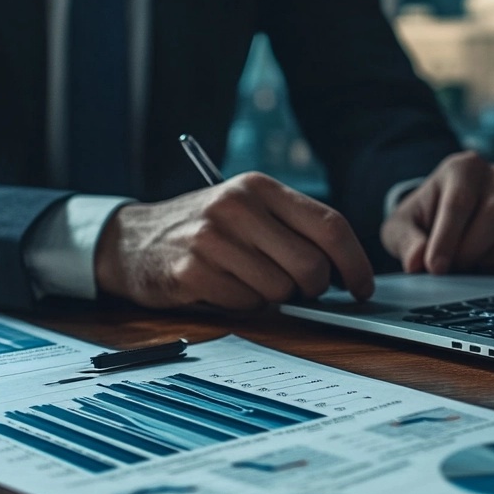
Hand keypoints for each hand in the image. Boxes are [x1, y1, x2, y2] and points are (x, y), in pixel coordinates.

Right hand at [94, 172, 374, 309]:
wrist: (130, 240)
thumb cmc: (204, 229)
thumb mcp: (247, 211)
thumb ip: (293, 229)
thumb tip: (346, 271)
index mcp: (259, 187)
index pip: (330, 225)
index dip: (356, 262)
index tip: (363, 287)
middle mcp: (237, 206)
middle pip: (312, 265)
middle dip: (314, 288)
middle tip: (299, 290)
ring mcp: (211, 237)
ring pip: (280, 290)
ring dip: (273, 297)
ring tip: (248, 281)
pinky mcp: (190, 270)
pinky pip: (245, 304)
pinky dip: (243, 305)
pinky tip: (223, 288)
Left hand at [381, 150, 493, 273]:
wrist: (447, 215)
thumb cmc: (425, 219)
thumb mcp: (402, 227)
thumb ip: (406, 241)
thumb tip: (416, 261)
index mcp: (463, 167)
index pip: (459, 202)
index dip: (447, 239)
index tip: (436, 267)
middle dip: (471, 248)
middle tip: (454, 266)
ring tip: (472, 262)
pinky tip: (492, 259)